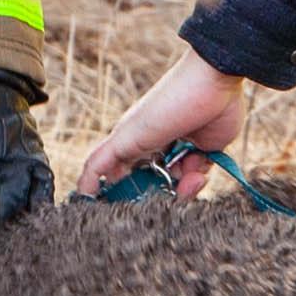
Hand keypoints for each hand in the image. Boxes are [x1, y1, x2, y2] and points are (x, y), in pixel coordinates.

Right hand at [78, 49, 252, 193]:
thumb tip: (81, 190)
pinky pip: (197, 177)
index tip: (119, 214)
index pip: (116, 177)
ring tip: (193, 173)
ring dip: (184, 186)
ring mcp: (178, 151)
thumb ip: (102, 162)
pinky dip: (200, 176)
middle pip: (149, 188)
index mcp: (131, 143)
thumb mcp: (128, 136)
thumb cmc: (167, 103)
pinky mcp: (203, 151)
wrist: (214, 82)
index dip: (116, 196)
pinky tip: (201, 163)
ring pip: (175, 186)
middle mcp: (153, 149)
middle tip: (167, 194)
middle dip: (157, 196)